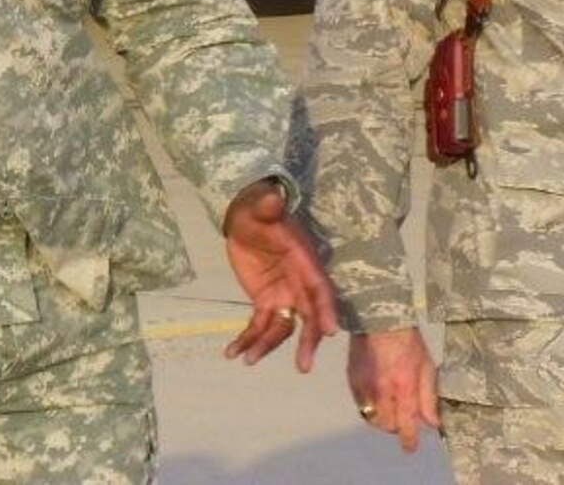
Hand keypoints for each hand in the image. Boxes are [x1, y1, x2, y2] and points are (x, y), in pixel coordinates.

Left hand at [219, 178, 339, 371]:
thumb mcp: (261, 208)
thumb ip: (268, 207)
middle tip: (303, 366)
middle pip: (308, 317)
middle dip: (308, 341)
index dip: (326, 309)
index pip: (320, 289)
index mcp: (304, 263)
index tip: (331, 331)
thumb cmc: (258, 211)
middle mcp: (298, 286)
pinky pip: (258, 327)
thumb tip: (272, 197)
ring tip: (249, 361)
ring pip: (281, 329)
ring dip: (268, 347)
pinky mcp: (264, 303)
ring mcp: (282, 297)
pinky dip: (247, 340)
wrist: (244, 219)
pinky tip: (232, 353)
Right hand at [349, 327, 440, 453]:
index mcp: (404, 388)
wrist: (379, 318)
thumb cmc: (408, 341)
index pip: (406, 426)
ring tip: (388, 408)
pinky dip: (368, 406)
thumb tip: (432, 422)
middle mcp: (382, 392)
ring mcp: (364, 387)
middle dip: (396, 426)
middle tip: (402, 418)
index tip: (410, 447)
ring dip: (381, 418)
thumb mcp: (426, 366)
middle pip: (387, 425)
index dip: (409, 440)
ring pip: (372, 418)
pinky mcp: (352, 380)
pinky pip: (360, 404)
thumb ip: (429, 397)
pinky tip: (376, 397)